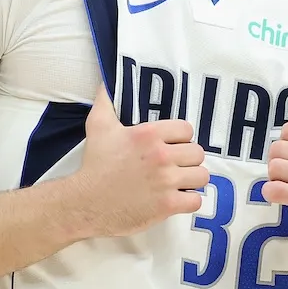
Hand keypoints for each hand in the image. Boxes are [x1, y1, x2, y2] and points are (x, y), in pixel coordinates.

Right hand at [75, 85, 208, 237]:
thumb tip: (107, 82)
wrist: (86, 202)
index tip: (172, 144)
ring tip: (181, 181)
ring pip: (201, 175)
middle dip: (188, 158)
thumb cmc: (94, 164)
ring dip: (192, 178)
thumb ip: (106, 101)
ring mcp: (166, 182)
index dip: (181, 137)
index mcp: (148, 134)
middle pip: (197, 152)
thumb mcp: (98, 126)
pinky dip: (188, 201)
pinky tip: (177, 198)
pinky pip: (196, 201)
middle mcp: (161, 156)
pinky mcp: (167, 205)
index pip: (187, 129)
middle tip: (176, 164)